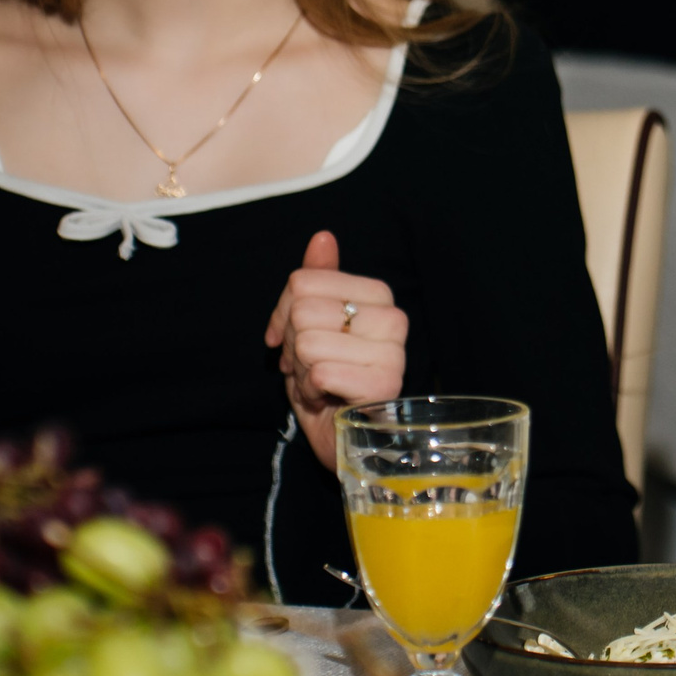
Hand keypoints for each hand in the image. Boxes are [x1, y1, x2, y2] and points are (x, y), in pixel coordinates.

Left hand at [265, 231, 407, 468]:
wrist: (343, 438)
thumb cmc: (327, 381)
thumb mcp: (313, 326)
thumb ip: (318, 280)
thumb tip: (323, 237)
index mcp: (378, 296)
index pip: (303, 281)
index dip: (283, 315)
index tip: (294, 341)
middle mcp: (393, 319)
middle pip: (304, 311)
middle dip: (293, 347)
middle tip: (309, 368)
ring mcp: (392, 353)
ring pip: (308, 341)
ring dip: (301, 372)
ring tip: (319, 384)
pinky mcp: (383, 385)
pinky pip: (320, 371)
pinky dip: (310, 392)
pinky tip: (327, 399)